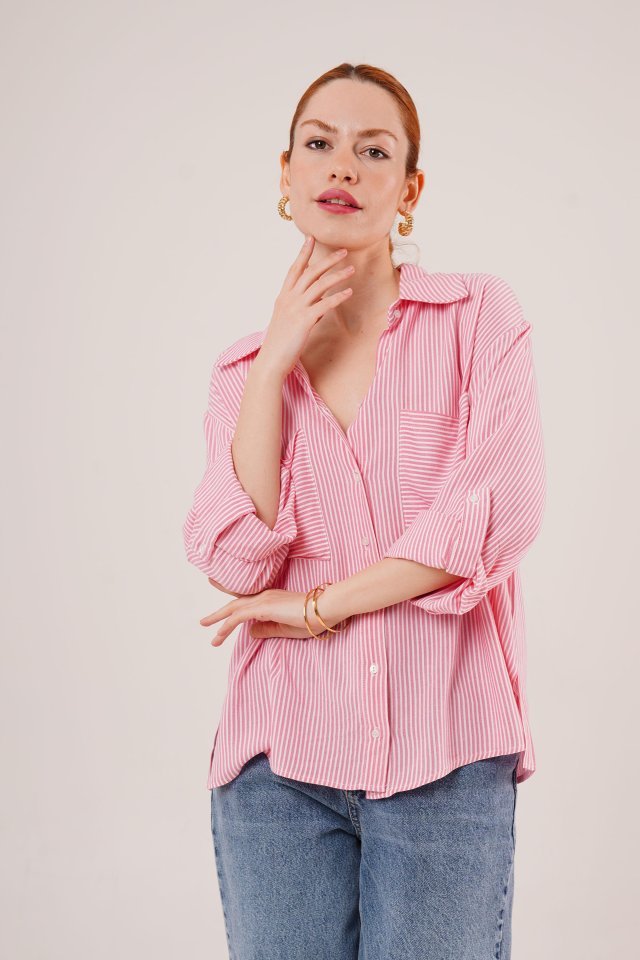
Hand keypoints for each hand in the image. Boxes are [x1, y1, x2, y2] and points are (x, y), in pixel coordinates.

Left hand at [199, 588, 344, 646]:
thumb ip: (267, 629)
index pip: (246, 603)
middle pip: (235, 605)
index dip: (232, 610)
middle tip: (204, 623)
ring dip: (220, 623)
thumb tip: (250, 632)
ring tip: (211, 637)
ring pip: (234, 611)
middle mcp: (264, 596)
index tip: (221, 618)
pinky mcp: (264, 607)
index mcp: (271, 599)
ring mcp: (264, 600)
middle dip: (218, 615)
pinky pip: (239, 616)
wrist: (325, 608)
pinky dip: (227, 625)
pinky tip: (220, 633)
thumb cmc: (312, 619)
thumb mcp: (285, 628)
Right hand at [257, 235, 355, 378]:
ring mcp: (296, 309)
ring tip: (352, 269)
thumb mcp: (291, 322)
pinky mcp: (304, 321)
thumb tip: (322, 306)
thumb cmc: (281, 344)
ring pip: (319, 285)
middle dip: (327, 260)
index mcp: (283, 297)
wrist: (271, 361)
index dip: (303, 253)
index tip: (311, 238)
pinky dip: (337, 297)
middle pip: (310, 272)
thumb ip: (306, 310)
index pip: (295, 269)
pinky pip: (324, 305)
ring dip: (337, 275)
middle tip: (343, 251)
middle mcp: (289, 299)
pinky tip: (348, 293)